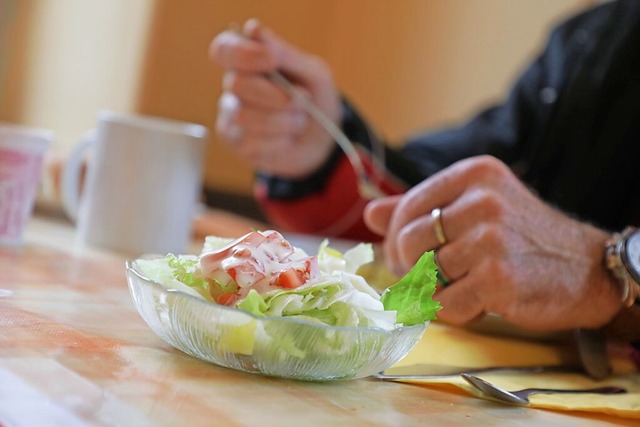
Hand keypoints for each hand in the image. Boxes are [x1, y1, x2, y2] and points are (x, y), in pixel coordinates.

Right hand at [209, 19, 339, 177]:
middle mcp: (235, 86)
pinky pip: (253, 142)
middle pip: (236, 84)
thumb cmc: (315, 100)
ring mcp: (233, 116)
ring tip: (300, 121)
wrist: (324, 140)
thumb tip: (252, 29)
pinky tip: (287, 138)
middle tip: (303, 99)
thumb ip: (284, 54)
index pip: (225, 49)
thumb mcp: (312, 73)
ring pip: (245, 116)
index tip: (272, 60)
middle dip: (276, 95)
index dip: (244, 54)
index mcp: (249, 61)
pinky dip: (280, 141)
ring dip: (283, 121)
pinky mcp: (238, 144)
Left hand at [364, 155, 622, 330]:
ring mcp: (490, 239)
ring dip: (436, 291)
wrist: (587, 269)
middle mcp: (482, 201)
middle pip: (408, 242)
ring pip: (424, 275)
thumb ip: (422, 208)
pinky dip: (454, 312)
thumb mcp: (477, 208)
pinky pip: (445, 304)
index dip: (396, 238)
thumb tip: (370, 213)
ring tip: (462, 287)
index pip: (407, 207)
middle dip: (409, 267)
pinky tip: (477, 304)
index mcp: (474, 174)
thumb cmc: (523, 238)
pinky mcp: (498, 278)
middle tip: (429, 278)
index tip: (405, 255)